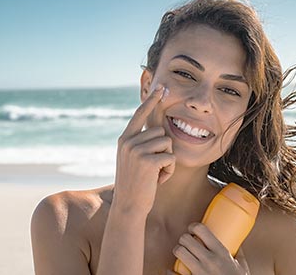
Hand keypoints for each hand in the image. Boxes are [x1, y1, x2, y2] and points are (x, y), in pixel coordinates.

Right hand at [113, 85, 175, 215]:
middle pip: (161, 132)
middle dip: (163, 151)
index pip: (140, 114)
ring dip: (167, 161)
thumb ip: (141, 142)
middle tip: (152, 168)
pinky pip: (170, 157)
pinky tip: (157, 180)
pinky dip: (169, 171)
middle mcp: (128, 141)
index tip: (161, 88)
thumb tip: (160, 129)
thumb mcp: (133, 159)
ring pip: (167, 144)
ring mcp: (136, 150)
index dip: (151, 101)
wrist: (128, 206)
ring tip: (154, 174)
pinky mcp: (147, 161)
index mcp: (125, 139)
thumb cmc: (135, 183)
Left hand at [169, 222, 249, 274]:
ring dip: (178, 251)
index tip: (192, 229)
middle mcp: (209, 261)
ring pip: (179, 252)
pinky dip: (171, 271)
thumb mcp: (242, 268)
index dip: (193, 226)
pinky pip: (173, 274)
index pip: (202, 230)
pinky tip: (173, 270)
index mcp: (222, 253)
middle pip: (186, 239)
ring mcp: (199, 273)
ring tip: (182, 253)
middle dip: (184, 239)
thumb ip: (238, 255)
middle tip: (186, 242)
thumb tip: (236, 243)